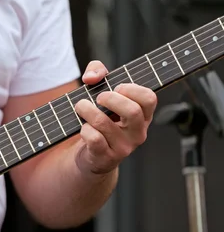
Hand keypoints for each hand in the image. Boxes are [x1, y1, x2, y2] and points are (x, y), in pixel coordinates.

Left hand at [74, 60, 156, 174]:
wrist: (91, 156)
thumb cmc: (100, 120)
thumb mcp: (102, 93)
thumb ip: (98, 73)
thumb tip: (92, 77)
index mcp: (143, 116)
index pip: (149, 99)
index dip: (132, 89)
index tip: (117, 88)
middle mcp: (137, 132)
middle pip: (133, 111)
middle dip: (111, 99)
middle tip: (99, 97)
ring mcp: (123, 147)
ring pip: (106, 124)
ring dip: (88, 111)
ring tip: (81, 106)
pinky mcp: (106, 157)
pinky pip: (95, 139)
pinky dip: (85, 129)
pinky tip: (84, 127)